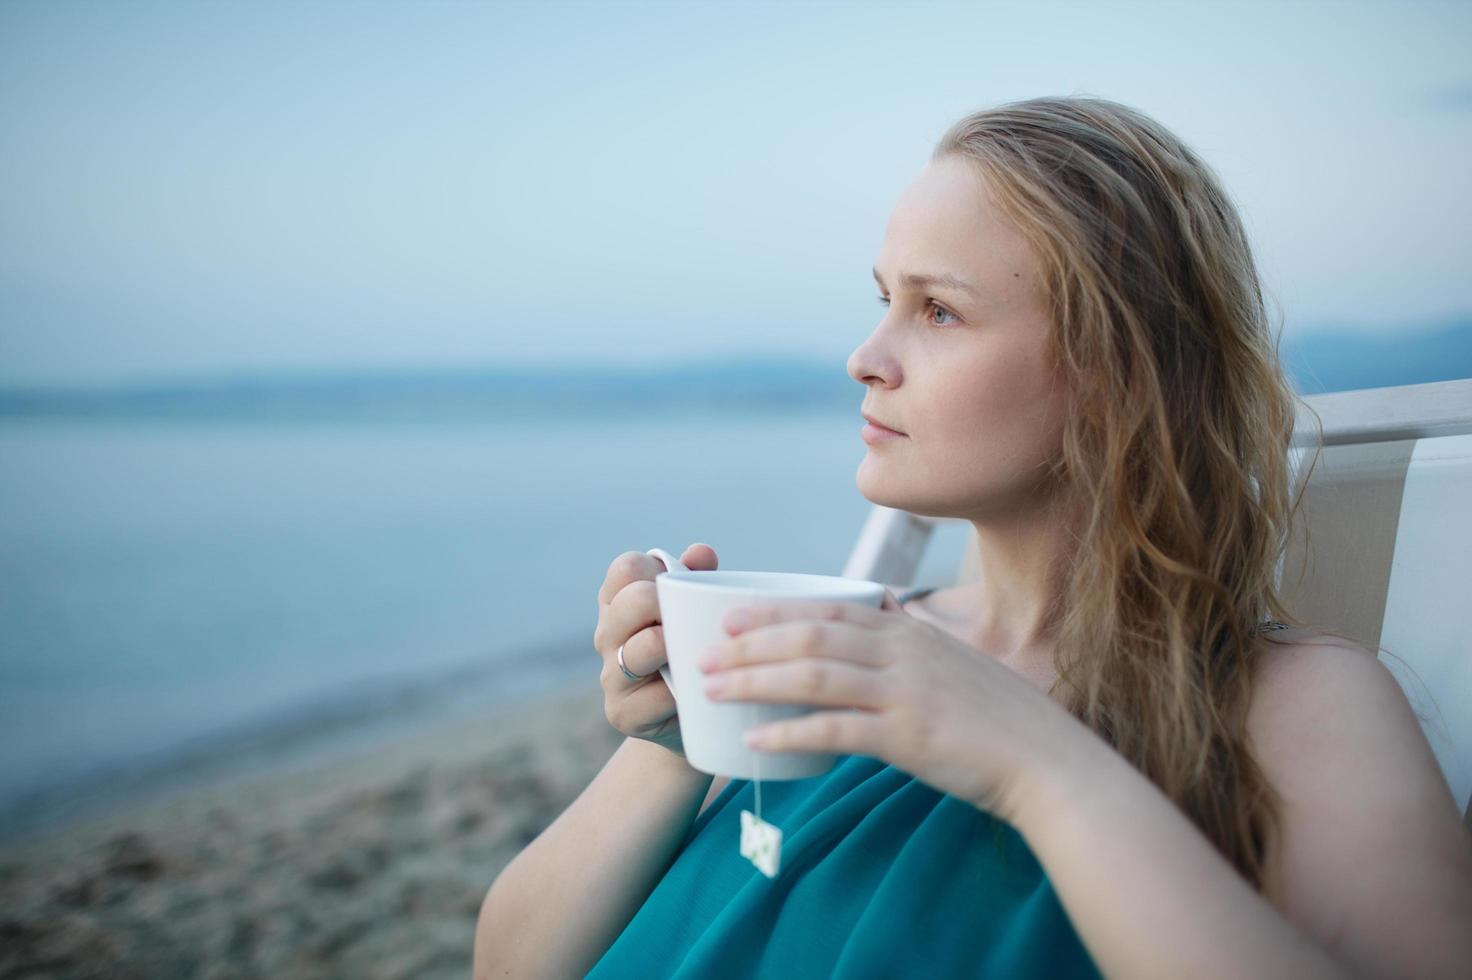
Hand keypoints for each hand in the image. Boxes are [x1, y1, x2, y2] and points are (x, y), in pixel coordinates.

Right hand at [593, 543, 719, 761]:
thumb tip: (700, 552)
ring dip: (673, 646)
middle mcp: (607, 635)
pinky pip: (654, 697)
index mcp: (618, 602)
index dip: (655, 569)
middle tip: (690, 618)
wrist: (688, 718)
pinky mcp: (622, 712)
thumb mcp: (692, 613)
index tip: (679, 585)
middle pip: (632, 601)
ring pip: (641, 648)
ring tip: (695, 651)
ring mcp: (610, 675)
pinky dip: (678, 692)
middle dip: (667, 603)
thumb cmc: (689, 650)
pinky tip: (694, 690)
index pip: (626, 568)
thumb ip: (696, 579)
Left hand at [697, 591, 1089, 820]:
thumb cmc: (1000, 720)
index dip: (774, 610)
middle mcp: (903, 651)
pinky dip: (789, 732)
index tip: (730, 616)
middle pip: (810, 634)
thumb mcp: (954, 663)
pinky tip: (756, 740)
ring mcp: (905, 692)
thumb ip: (911, 642)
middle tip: (703, 654)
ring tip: (712, 690)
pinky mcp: (907, 736)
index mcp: (910, 631)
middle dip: (749, 643)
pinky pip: (835, 729)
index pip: (829, 606)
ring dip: (755, 680)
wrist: (1050, 763)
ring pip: (813, 674)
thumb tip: (882, 613)